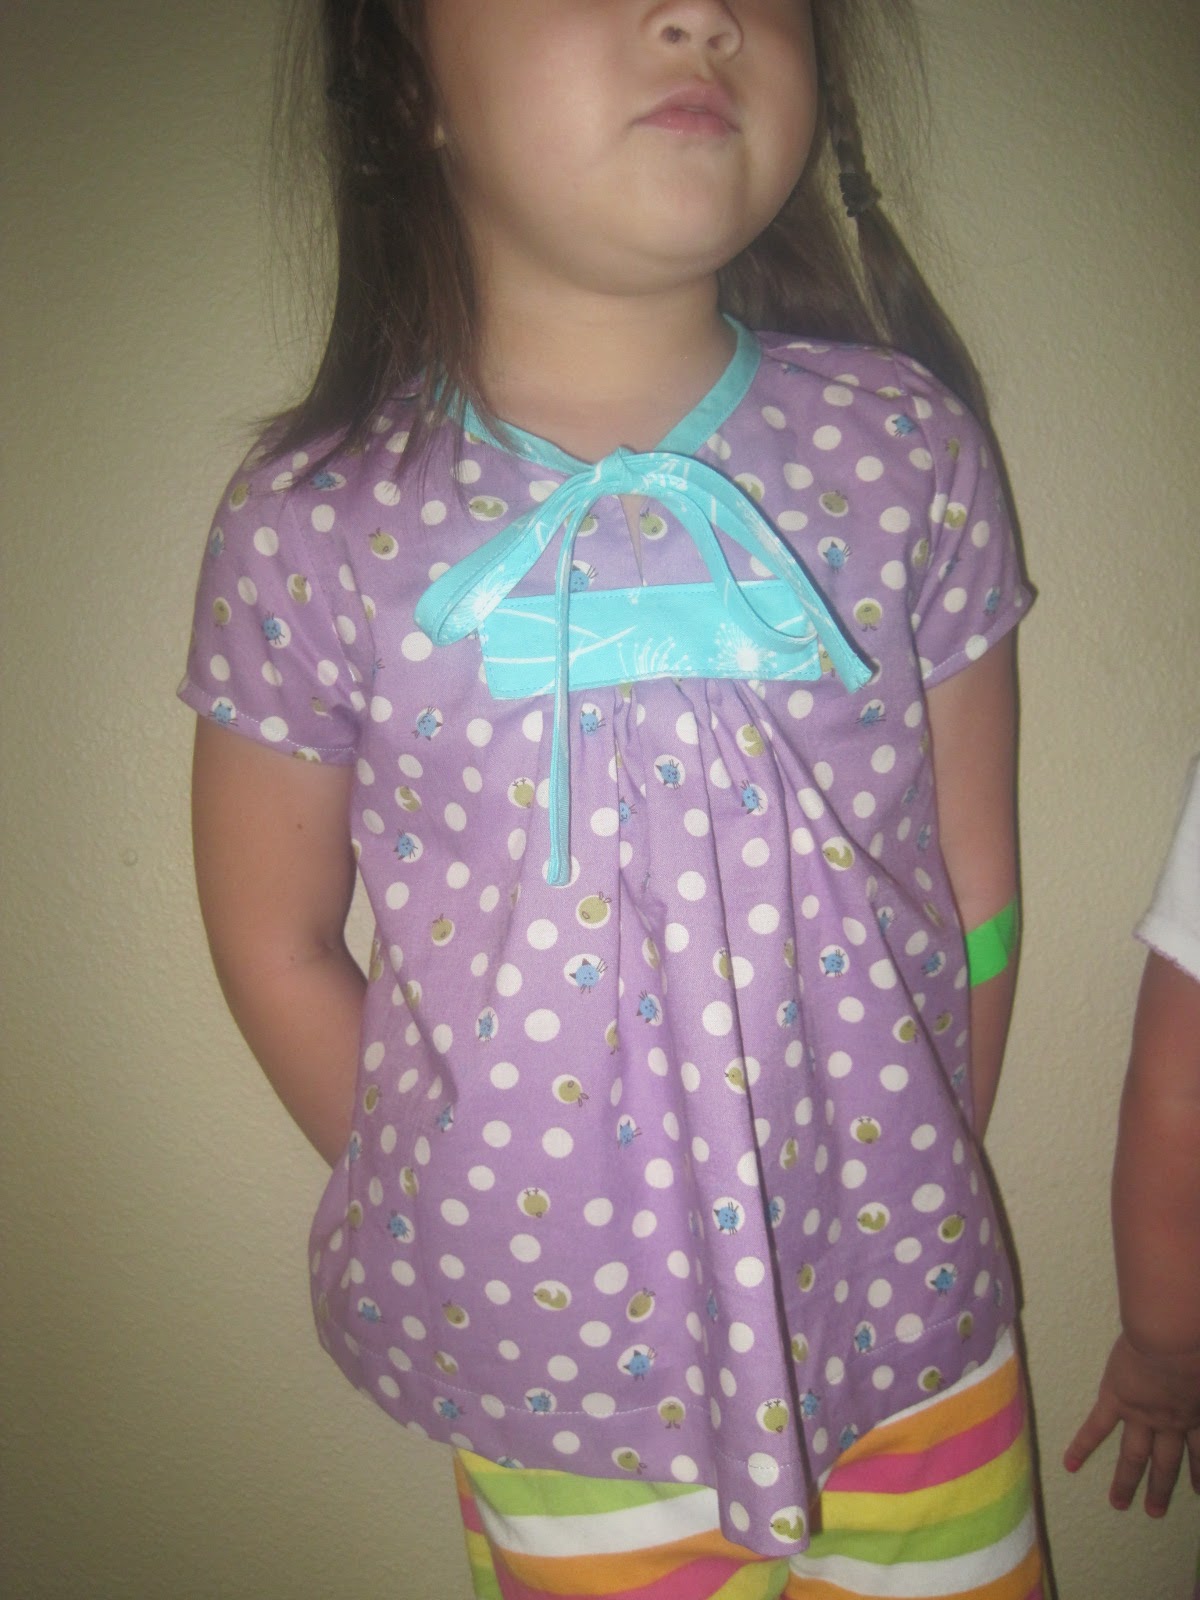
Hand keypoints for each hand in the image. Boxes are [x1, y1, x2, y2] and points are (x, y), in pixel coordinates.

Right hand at [1065, 1333, 1199, 1515]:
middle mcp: (1170, 1424)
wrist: (1173, 1340)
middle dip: (1161, 1488)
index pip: (1199, 1452)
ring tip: (1119, 1504)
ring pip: (1134, 1455)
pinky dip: (1082, 1446)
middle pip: (1166, 1463)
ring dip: (1127, 1481)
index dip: (1199, 1473)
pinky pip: (1097, 1428)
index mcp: (1196, 1414)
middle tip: (1155, 1512)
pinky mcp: (1116, 1401)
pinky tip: (1070, 1464)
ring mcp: (1141, 1416)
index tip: (1198, 1492)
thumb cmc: (1196, 1346)